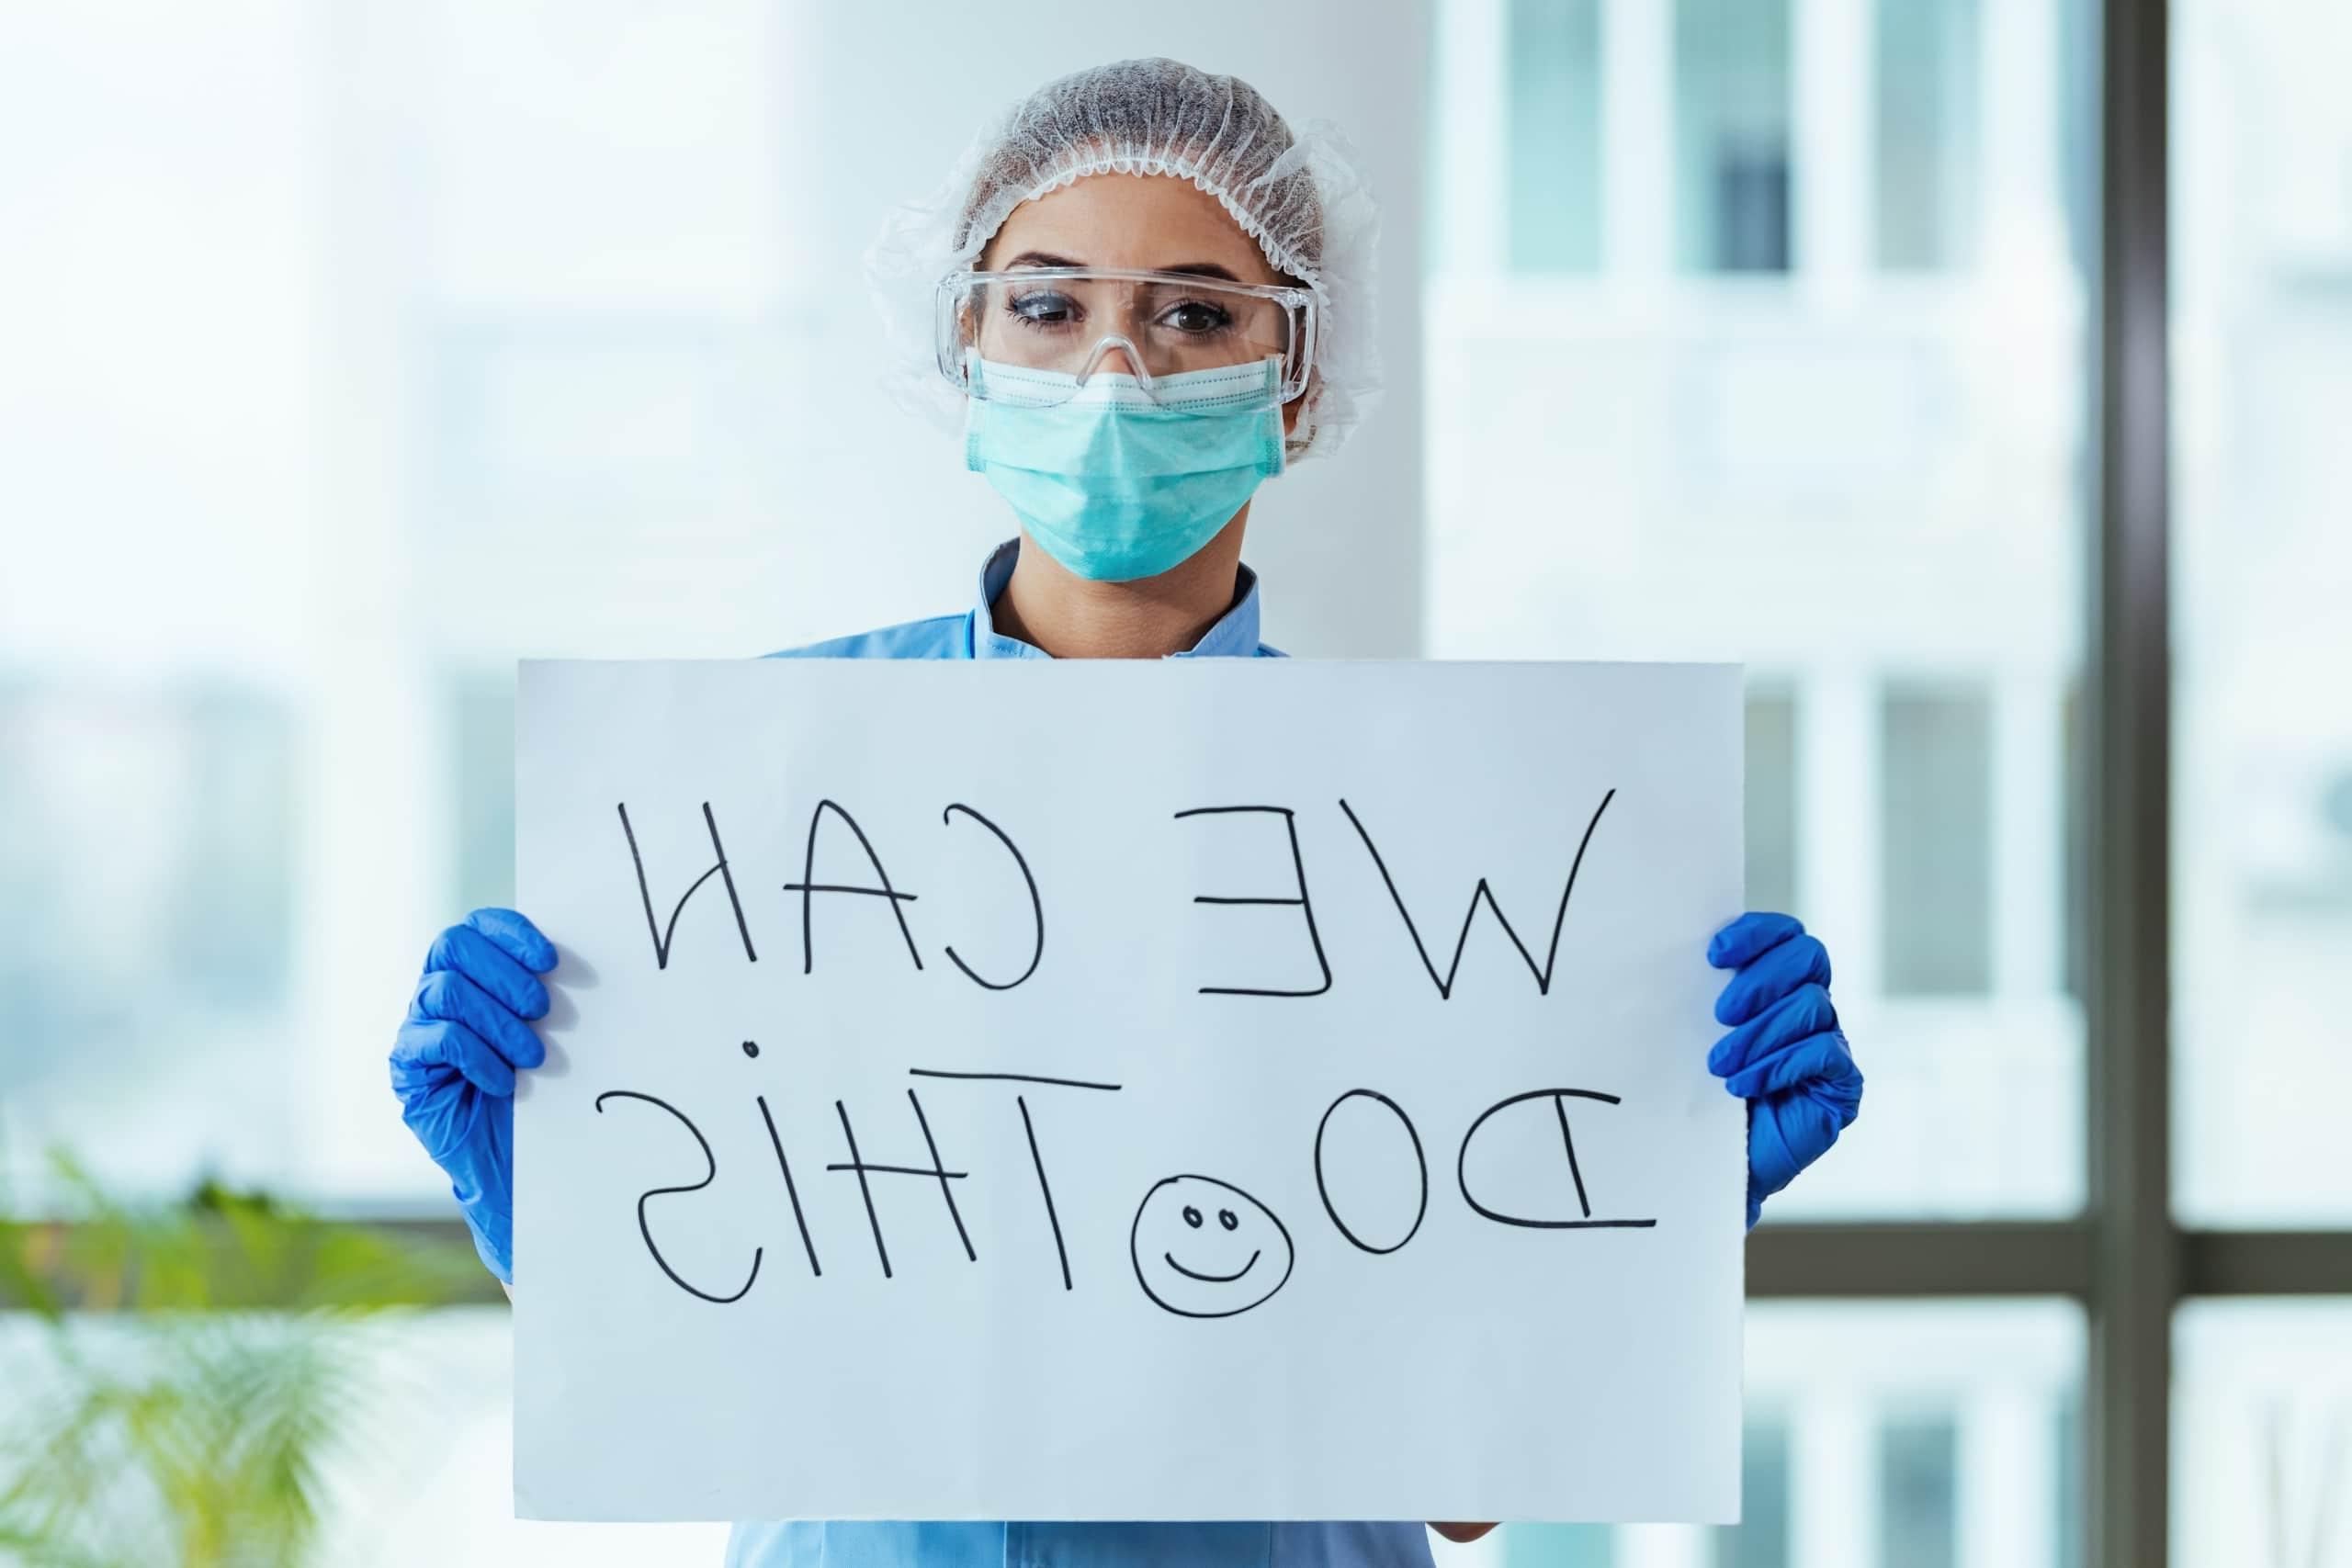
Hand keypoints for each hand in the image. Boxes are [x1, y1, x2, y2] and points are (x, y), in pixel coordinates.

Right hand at [388, 908, 556, 1282]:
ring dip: (496, 1021)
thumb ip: (553, 994)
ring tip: (533, 1056)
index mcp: (476, 971)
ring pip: (445, 990)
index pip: (479, 925)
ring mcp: (419, 1025)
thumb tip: (583, 963)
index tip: (550, 959)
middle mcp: (440, 990)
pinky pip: (434, 1040)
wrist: (516, 1161)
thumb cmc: (542, 1089)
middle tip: (543, 1010)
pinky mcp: (408, 1066)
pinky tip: (504, 1081)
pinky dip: (476, 1056)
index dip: (510, 932)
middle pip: (453, 946)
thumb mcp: (556, 1034)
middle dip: (503, 973)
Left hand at [1705, 912, 1862, 1229]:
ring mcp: (1828, 1041)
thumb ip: (1696, 996)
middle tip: (1721, 1014)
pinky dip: (1780, 1065)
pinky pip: (1824, 1053)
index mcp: (1775, 983)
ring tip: (1720, 1065)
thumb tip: (1672, 957)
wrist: (1709, 1162)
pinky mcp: (1841, 1083)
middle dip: (1762, 979)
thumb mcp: (1691, 1036)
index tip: (1714, 953)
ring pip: (1812, 1004)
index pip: (1784, 934)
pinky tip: (1745, 1086)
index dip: (1756, 933)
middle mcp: (1808, 1004)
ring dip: (1760, 1033)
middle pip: (1808, 956)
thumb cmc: (1696, 1092)